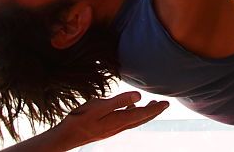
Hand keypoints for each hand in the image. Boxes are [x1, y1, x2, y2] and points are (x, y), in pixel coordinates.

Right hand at [52, 91, 168, 149]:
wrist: (66, 137)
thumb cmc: (80, 119)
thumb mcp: (100, 106)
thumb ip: (120, 100)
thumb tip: (139, 96)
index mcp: (119, 120)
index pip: (143, 113)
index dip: (155, 108)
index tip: (166, 103)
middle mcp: (119, 126)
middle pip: (141, 119)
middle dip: (154, 111)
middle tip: (164, 104)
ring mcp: (113, 129)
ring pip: (134, 120)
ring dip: (145, 112)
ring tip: (151, 104)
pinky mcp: (107, 129)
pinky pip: (125, 121)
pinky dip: (133, 113)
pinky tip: (129, 107)